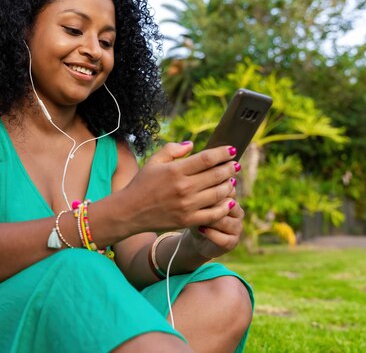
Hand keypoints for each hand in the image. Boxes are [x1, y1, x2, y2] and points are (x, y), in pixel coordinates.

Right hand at [120, 141, 239, 232]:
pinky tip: (229, 201)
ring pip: (219, 194)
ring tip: (231, 181)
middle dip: (230, 168)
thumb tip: (192, 145)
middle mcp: (183, 187)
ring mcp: (187, 205)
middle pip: (217, 175)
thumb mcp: (153, 161)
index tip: (232, 150)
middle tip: (235, 165)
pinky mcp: (188, 220)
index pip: (207, 158)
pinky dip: (225, 207)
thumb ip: (172, 150)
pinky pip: (214, 214)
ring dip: (229, 186)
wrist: (129, 212)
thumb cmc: (141, 184)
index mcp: (175, 170)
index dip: (223, 153)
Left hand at [185, 185, 243, 258]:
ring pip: (225, 222)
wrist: (198, 236)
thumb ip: (203, 194)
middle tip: (196, 207)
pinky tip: (201, 230)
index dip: (211, 192)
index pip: (227, 190)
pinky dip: (211, 234)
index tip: (197, 192)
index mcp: (232, 198)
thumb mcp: (198, 202)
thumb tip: (200, 186)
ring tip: (197, 219)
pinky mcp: (233, 242)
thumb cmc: (197, 214)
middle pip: (227, 206)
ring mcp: (237, 227)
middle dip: (211, 207)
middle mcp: (238, 212)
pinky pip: (224, 238)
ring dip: (210, 221)